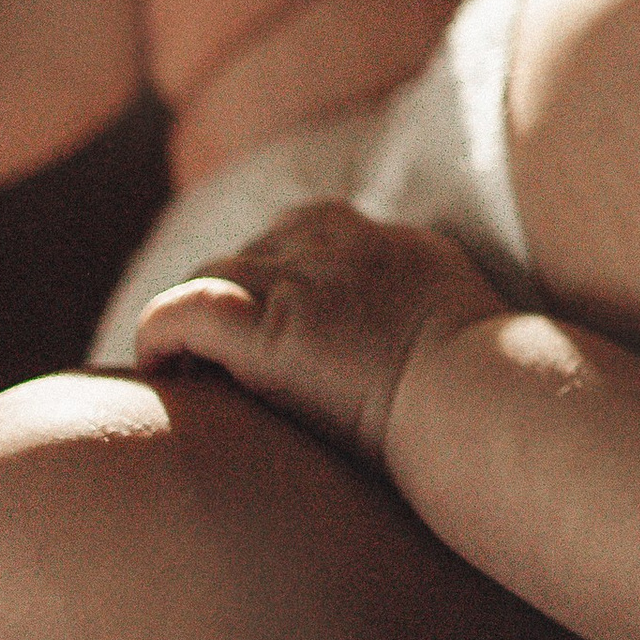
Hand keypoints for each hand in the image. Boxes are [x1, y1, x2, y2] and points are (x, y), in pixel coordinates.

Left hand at [133, 206, 500, 473]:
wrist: (479, 405)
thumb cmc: (482, 385)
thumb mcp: (459, 315)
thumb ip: (417, 301)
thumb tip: (401, 330)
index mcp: (382, 239)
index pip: (300, 235)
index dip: (272, 281)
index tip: (267, 327)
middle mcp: (334, 244)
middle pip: (250, 253)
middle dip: (230, 303)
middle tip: (215, 363)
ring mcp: (296, 281)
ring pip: (208, 278)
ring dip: (190, 324)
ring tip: (184, 376)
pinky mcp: (264, 328)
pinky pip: (179, 313)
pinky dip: (157, 338)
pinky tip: (157, 374)